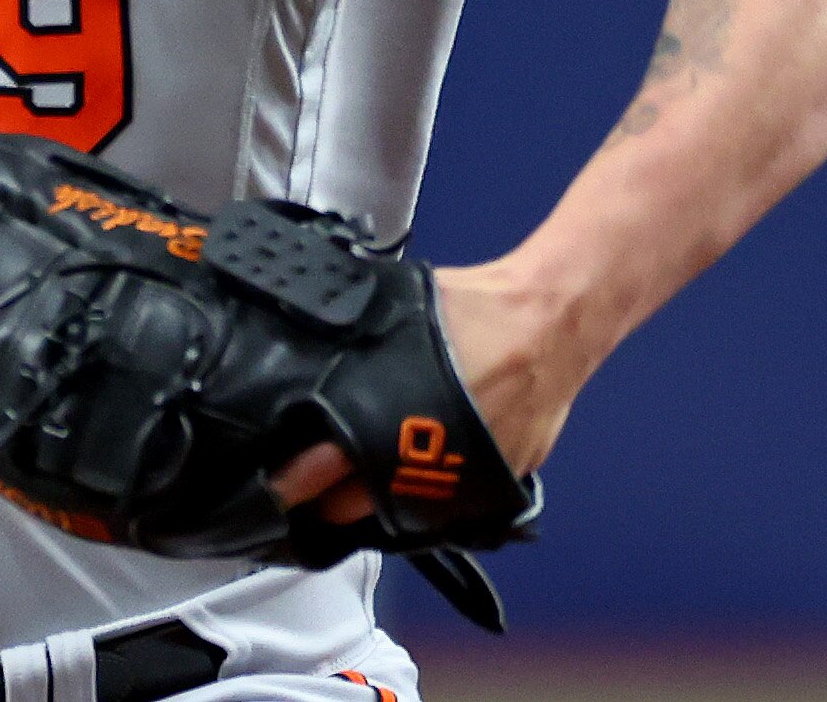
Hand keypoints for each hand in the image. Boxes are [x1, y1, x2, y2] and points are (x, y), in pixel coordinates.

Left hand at [268, 261, 579, 522]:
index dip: (289, 482)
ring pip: (400, 515)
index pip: (314, 476)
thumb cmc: (474, 310)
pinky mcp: (493, 491)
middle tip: (319, 477)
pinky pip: (447, 503)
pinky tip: (425, 465)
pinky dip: (430, 489)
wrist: (550, 321)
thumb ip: (352, 344)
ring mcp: (456, 487)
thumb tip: (309, 347)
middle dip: (329, 497)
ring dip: (379, 499)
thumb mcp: (395, 313)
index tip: (276, 482)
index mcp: (380, 425)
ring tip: (367, 475)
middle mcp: (416, 468)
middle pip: (349, 509)